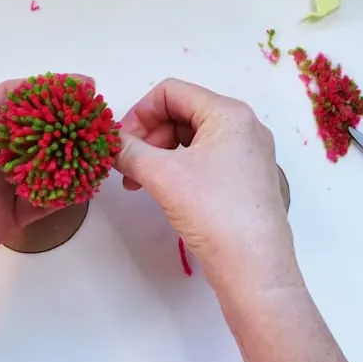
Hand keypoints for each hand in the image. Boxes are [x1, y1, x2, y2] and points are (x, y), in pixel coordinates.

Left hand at [0, 69, 80, 318]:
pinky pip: (40, 201)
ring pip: (40, 164)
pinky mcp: (5, 220)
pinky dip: (63, 193)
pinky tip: (85, 185)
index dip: (37, 91)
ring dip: (68, 154)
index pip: (2, 104)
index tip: (73, 86)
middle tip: (96, 113)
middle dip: (61, 119)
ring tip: (100, 145)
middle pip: (28, 131)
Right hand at [114, 78, 299, 286]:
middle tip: (127, 167)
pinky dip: (177, 170)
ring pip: (190, 139)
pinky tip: (161, 191)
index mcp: (230, 113)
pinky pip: (203, 161)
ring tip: (138, 183)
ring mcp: (246, 156)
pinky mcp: (244, 181)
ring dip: (158, 155)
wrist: (254, 269)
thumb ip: (128, 151)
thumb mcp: (163, 175)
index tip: (120, 143)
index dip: (139, 113)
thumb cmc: (215, 213)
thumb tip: (108, 143)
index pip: (171, 92)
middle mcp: (243, 128)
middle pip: (181, 114)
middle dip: (148, 136)